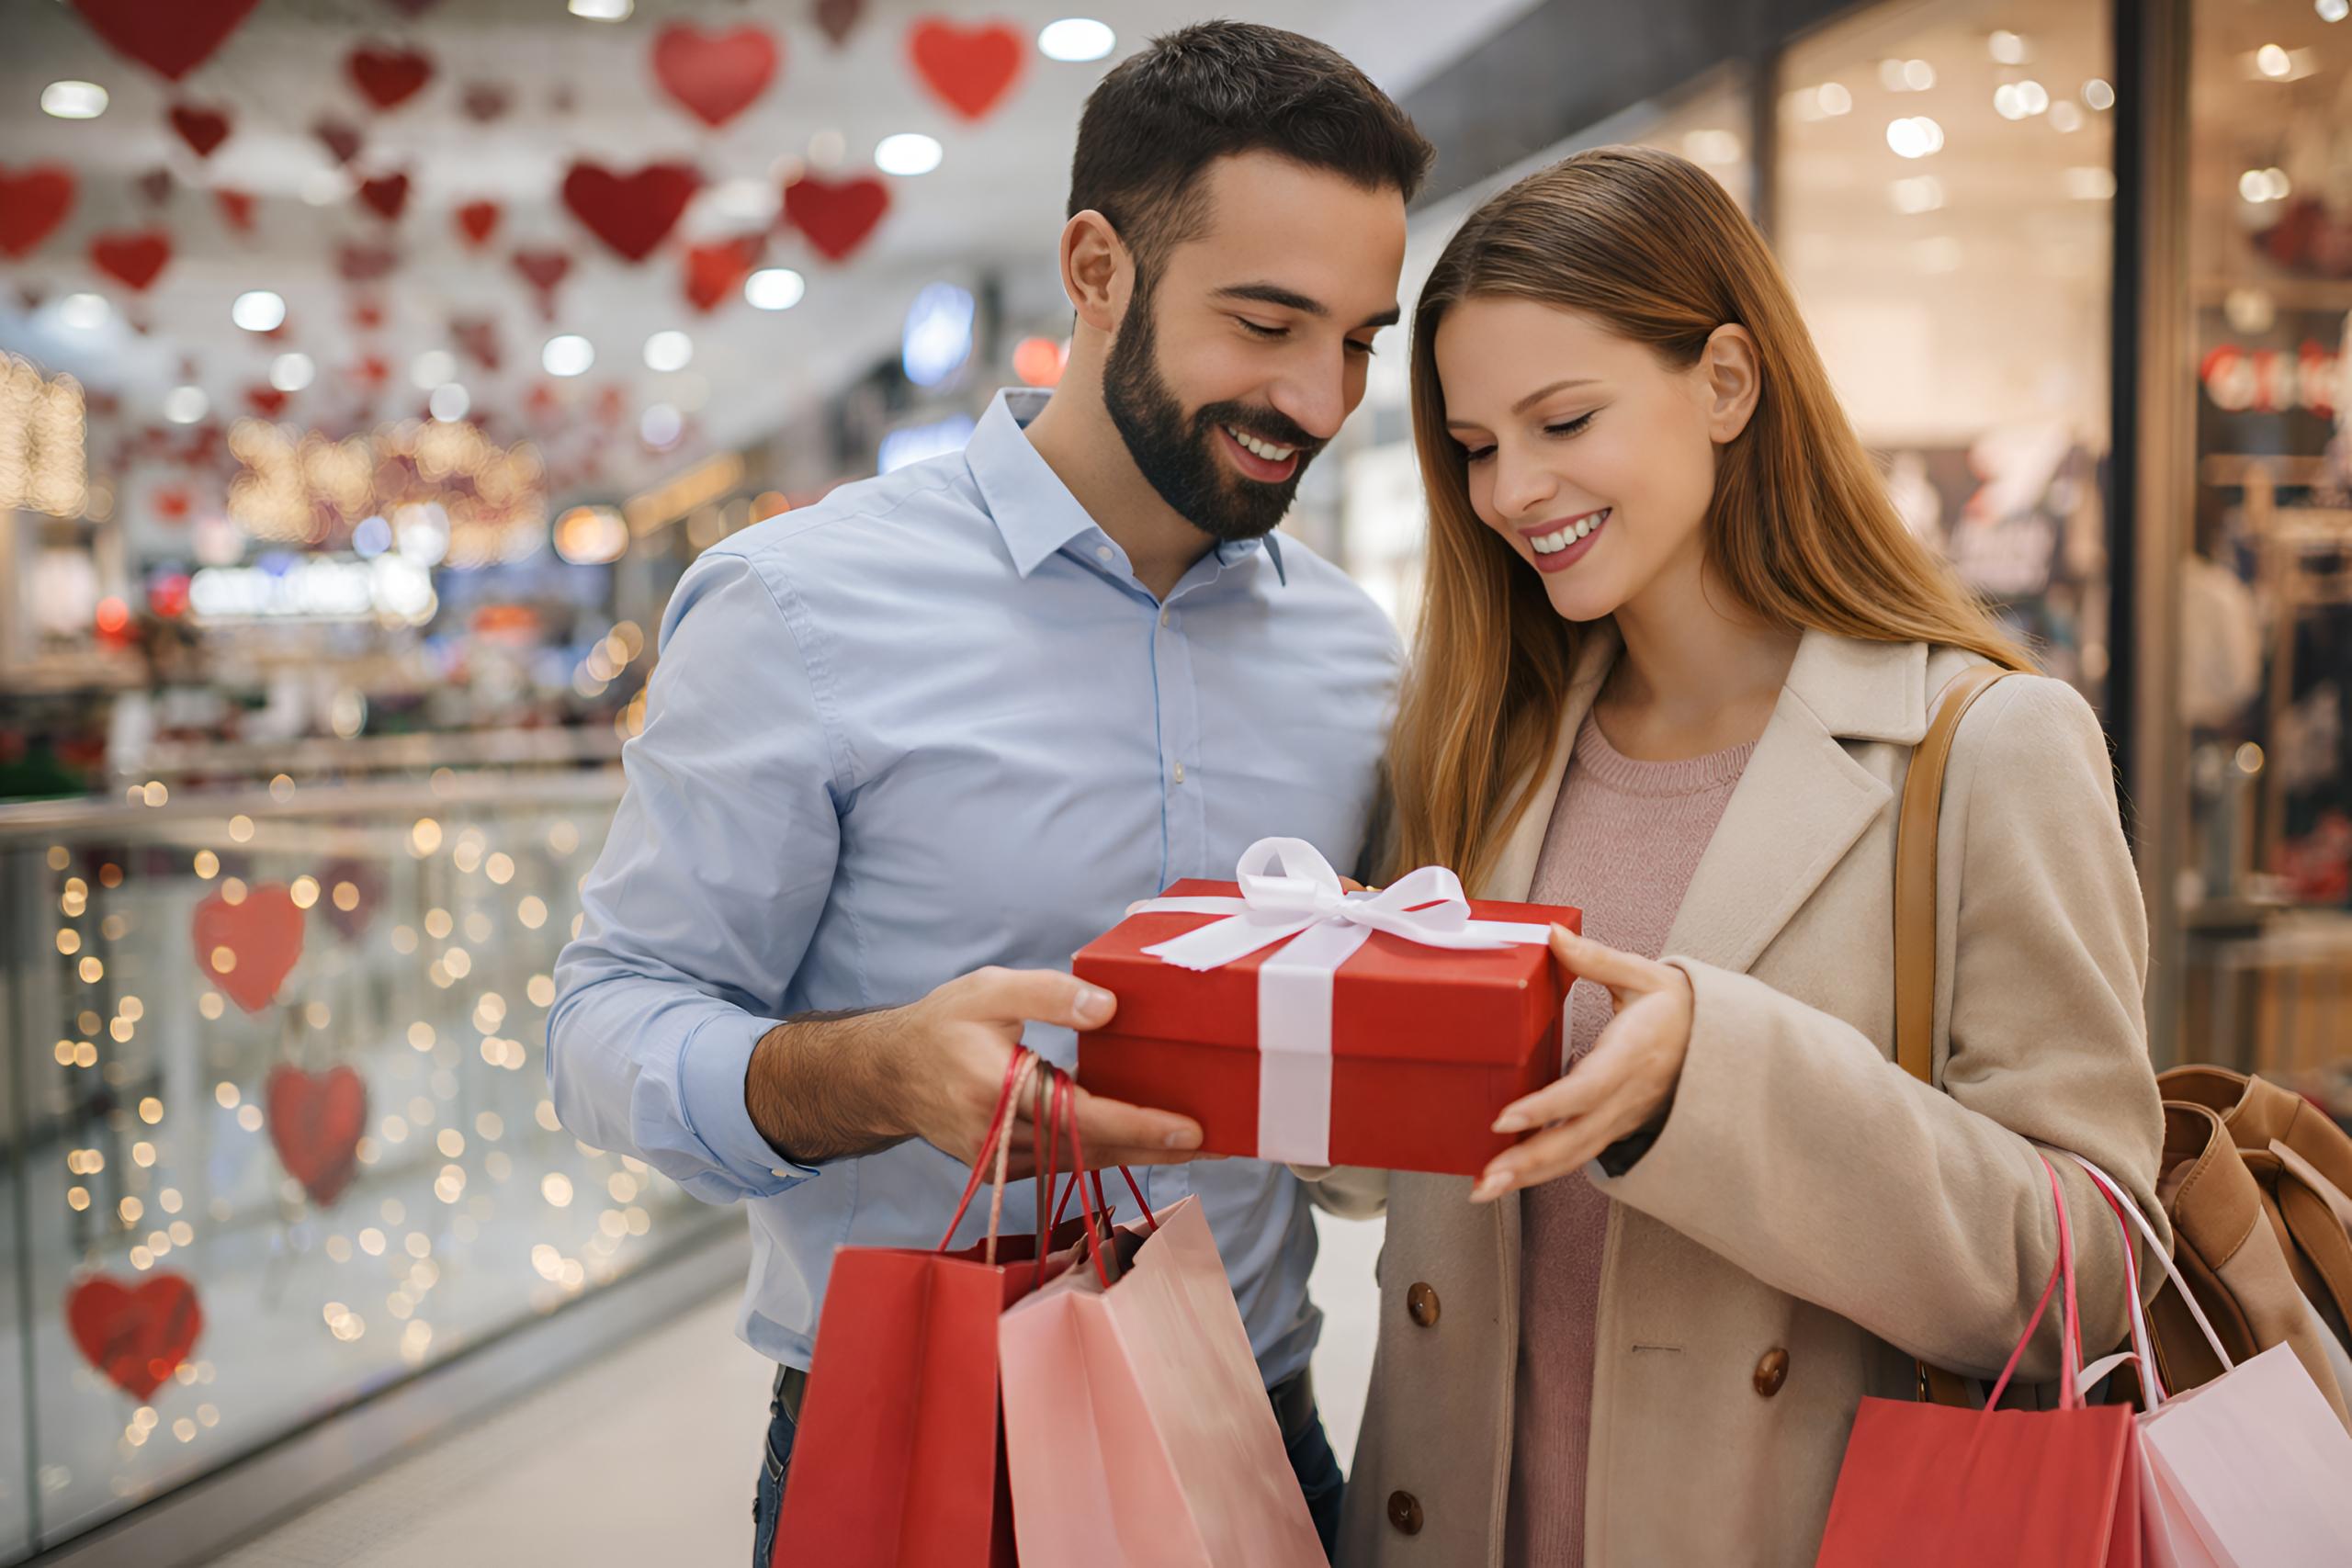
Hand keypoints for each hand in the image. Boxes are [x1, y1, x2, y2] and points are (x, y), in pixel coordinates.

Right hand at [746, 966, 1206, 1172]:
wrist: (888, 1074)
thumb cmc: (941, 1025)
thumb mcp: (989, 989)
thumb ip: (1048, 993)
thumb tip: (1108, 1008)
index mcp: (996, 1092)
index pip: (1083, 1118)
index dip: (1141, 1126)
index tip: (1191, 1129)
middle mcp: (1000, 1139)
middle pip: (1096, 1150)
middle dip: (1162, 1147)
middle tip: (1224, 1141)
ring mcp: (1001, 1163)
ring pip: (1085, 1163)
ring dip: (1142, 1154)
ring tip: (1200, 1142)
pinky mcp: (1004, 1171)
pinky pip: (1066, 1164)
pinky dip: (1107, 1152)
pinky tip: (1146, 1139)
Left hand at [1470, 926, 1692, 1201]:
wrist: (1720, 1045)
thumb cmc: (1678, 1007)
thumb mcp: (1644, 976)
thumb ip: (1595, 959)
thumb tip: (1550, 933)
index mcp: (1630, 1056)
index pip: (1585, 1089)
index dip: (1546, 1107)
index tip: (1504, 1118)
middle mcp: (1625, 1097)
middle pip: (1574, 1139)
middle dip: (1527, 1164)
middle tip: (1483, 1181)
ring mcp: (1622, 1119)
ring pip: (1575, 1156)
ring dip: (1529, 1177)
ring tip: (1483, 1190)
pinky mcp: (1616, 1128)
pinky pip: (1579, 1155)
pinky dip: (1544, 1172)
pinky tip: (1509, 1180)